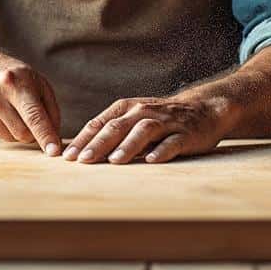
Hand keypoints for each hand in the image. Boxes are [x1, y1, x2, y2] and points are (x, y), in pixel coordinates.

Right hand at [0, 56, 61, 154]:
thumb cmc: (16, 77)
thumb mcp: (39, 83)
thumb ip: (51, 111)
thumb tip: (55, 139)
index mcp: (17, 82)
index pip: (34, 116)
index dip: (45, 135)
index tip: (54, 152)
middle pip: (22, 133)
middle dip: (33, 134)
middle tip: (33, 122)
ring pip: (10, 137)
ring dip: (19, 133)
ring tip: (14, 113)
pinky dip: (5, 130)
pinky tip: (0, 113)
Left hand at [62, 94, 232, 164]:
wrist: (203, 109)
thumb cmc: (161, 118)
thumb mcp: (133, 119)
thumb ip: (110, 131)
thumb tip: (80, 152)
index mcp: (126, 108)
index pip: (99, 124)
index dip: (83, 140)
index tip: (67, 157)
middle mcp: (143, 112)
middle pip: (117, 127)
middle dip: (98, 144)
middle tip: (83, 160)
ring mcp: (165, 122)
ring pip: (143, 131)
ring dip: (128, 146)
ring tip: (114, 160)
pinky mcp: (185, 133)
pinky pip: (172, 142)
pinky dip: (161, 150)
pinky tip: (152, 160)